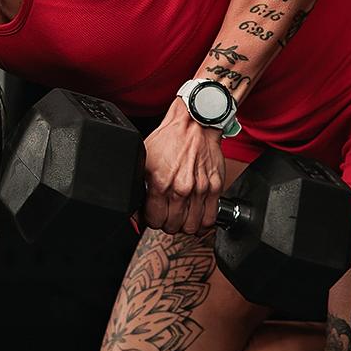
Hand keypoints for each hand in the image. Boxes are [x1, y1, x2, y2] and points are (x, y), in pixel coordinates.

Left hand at [139, 102, 224, 236]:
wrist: (194, 124)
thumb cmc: (170, 139)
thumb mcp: (145, 160)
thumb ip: (138, 186)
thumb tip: (135, 211)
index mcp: (161, 183)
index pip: (154, 221)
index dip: (151, 219)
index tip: (153, 214)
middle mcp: (181, 188)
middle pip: (172, 227)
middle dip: (167, 223)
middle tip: (166, 214)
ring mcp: (200, 189)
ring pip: (191, 227)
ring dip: (184, 225)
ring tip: (181, 217)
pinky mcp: (215, 187)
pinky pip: (209, 219)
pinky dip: (202, 223)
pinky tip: (196, 217)